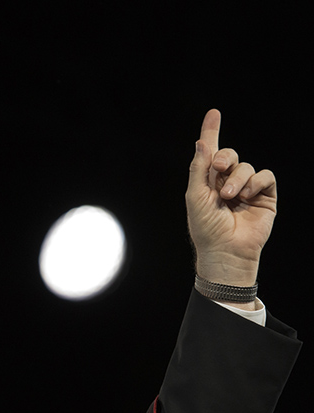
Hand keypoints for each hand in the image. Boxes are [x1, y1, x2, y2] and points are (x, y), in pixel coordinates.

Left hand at [186, 109, 276, 290]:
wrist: (225, 250)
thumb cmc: (206, 228)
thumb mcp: (196, 196)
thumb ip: (199, 169)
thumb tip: (201, 142)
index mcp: (207, 181)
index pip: (210, 152)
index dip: (212, 132)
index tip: (213, 113)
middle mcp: (227, 182)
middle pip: (230, 155)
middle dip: (225, 158)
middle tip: (218, 169)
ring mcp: (247, 189)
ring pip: (247, 166)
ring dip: (238, 179)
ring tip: (230, 196)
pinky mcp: (265, 196)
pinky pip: (265, 176)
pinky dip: (255, 183)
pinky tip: (246, 197)